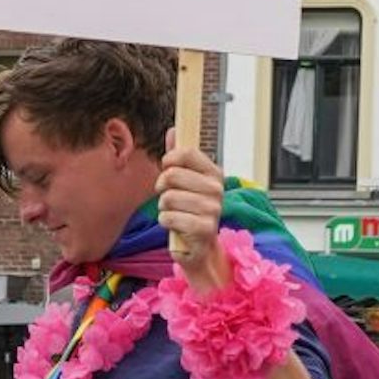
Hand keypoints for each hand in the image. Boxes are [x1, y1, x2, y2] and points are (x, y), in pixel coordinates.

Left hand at [157, 147, 229, 291]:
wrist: (200, 247)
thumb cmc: (190, 211)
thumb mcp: (185, 182)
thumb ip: (179, 156)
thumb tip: (173, 131)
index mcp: (214, 173)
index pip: (186, 152)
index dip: (169, 160)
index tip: (167, 168)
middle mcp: (217, 189)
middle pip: (172, 175)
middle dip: (162, 188)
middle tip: (170, 197)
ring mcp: (212, 209)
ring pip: (168, 198)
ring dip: (164, 208)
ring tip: (175, 213)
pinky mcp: (204, 228)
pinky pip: (168, 217)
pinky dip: (166, 222)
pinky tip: (176, 226)